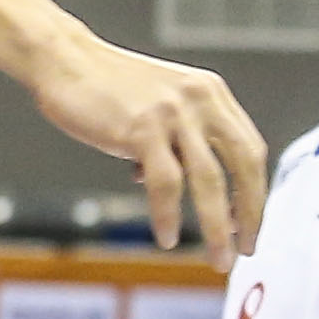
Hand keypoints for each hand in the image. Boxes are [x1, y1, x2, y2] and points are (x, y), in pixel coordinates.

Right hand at [26, 34, 273, 263]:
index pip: (250, 148)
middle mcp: (200, 99)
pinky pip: (166, 183)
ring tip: (217, 258)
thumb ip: (181, 141)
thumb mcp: (160, 105)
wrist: (64, 60)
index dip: (255, 191)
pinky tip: (167, 237)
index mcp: (210, 93)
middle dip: (250, 214)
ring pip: (210, 180)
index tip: (249, 224)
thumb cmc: (106, 87)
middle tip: (246, 249)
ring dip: (217, 227)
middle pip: (243, 164)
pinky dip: (169, 216)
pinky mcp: (142, 127)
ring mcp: (173, 112)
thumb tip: (191, 189)